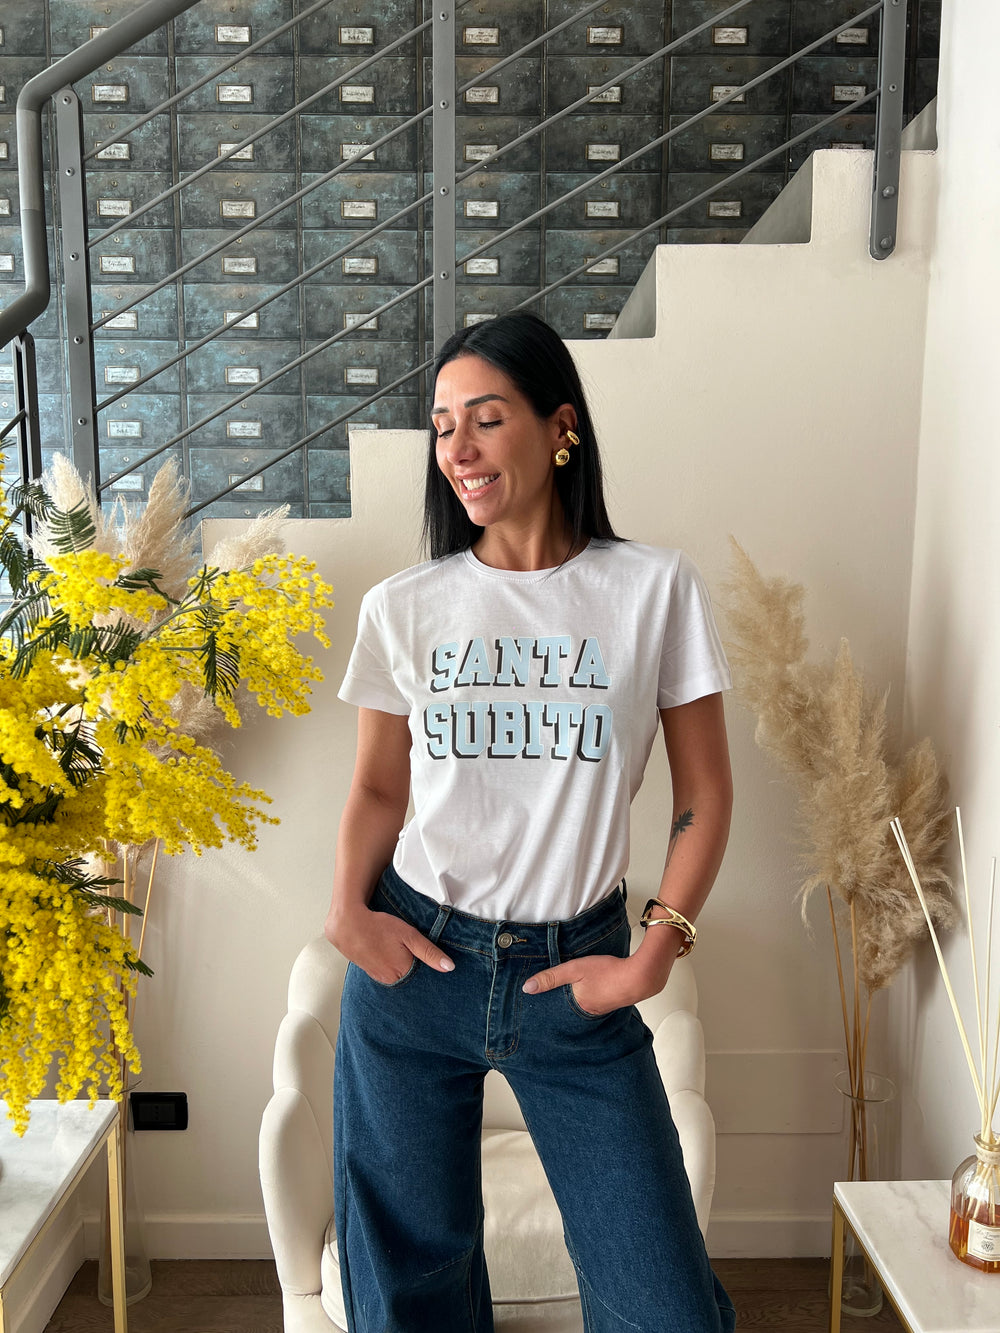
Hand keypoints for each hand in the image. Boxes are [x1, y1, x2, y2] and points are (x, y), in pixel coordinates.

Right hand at [325, 904, 453, 984]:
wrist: (347, 924)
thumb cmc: (379, 927)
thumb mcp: (409, 935)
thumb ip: (429, 952)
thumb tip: (449, 967)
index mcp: (402, 972)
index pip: (422, 977)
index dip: (426, 968)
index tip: (426, 960)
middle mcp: (390, 979)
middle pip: (409, 976)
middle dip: (414, 967)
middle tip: (410, 951)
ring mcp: (377, 976)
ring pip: (396, 974)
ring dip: (399, 965)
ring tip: (398, 950)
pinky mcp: (368, 971)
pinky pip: (384, 971)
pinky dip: (388, 964)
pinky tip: (387, 952)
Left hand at [521, 951, 672, 1016]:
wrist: (640, 977)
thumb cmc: (608, 971)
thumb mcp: (575, 969)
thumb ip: (551, 977)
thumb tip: (527, 988)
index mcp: (577, 1006)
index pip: (554, 1010)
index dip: (545, 1006)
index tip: (534, 1007)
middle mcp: (587, 1012)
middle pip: (566, 1010)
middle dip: (557, 1006)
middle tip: (545, 1002)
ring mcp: (599, 1009)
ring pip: (579, 1006)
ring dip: (573, 1000)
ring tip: (564, 994)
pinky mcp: (609, 1003)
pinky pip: (591, 1003)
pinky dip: (586, 997)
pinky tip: (587, 990)